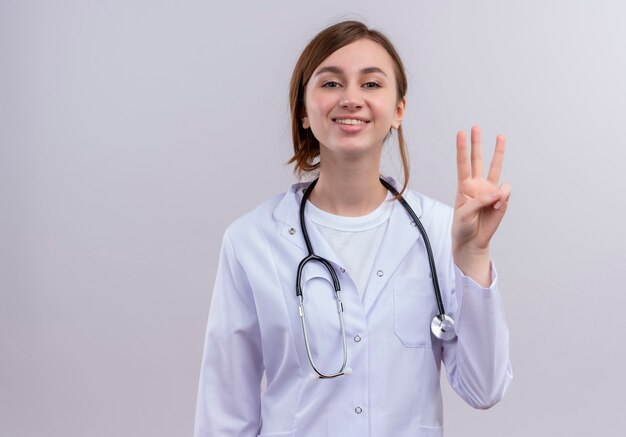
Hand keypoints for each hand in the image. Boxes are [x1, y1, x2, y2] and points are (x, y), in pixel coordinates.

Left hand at [452, 126, 511, 283]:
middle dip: (477, 143)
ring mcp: (490, 191)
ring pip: (495, 167)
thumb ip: (480, 201)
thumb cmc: (463, 227)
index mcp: (464, 187)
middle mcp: (477, 185)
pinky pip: (505, 192)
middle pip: (477, 160)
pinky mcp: (501, 200)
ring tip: (501, 136)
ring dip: (498, 152)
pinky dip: (503, 197)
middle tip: (476, 127)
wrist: (473, 241)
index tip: (460, 133)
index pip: (462, 164)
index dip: (462, 149)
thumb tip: (498, 192)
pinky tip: (498, 204)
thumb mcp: (464, 214)